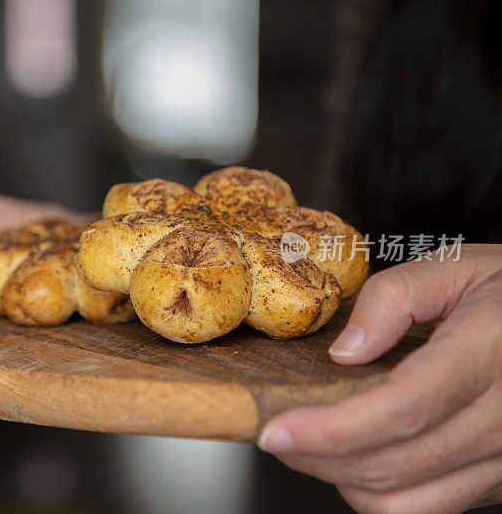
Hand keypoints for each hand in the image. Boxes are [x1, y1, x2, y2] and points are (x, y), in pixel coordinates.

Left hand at [257, 244, 501, 512]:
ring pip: (408, 499)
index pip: (402, 408)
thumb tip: (345, 351)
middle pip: (395, 462)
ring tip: (308, 446)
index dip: (332, 429)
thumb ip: (394, 298)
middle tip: (276, 433)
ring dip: (343, 479)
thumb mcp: (454, 267)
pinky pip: (430, 507)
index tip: (278, 429)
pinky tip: (354, 459)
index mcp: (489, 352)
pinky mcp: (497, 478)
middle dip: (319, 456)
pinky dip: (380, 494)